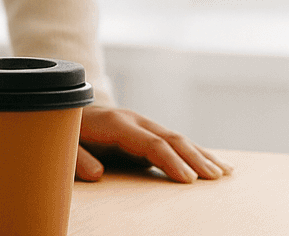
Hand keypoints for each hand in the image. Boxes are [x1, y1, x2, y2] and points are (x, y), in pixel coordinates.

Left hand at [78, 106, 232, 183]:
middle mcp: (135, 121)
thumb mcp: (64, 143)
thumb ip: (77, 158)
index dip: (171, 161)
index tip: (189, 180)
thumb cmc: (66, 131)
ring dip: (202, 154)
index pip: (151, 144)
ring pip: (177, 139)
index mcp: (117, 124)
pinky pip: (173, 142)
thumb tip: (98, 175)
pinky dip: (194, 152)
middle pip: (171, 139)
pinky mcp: (146, 133)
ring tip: (225, 171)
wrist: (67, 109)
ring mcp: (143, 125)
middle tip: (216, 177)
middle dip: (196, 158)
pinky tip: (211, 162)